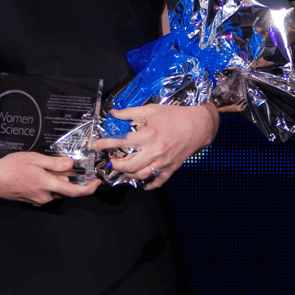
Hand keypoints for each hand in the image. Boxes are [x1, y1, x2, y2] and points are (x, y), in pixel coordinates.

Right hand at [0, 151, 100, 205]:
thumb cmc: (10, 167)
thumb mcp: (33, 159)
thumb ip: (54, 163)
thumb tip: (72, 165)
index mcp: (47, 185)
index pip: (74, 191)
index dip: (89, 188)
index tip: (97, 182)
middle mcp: (44, 196)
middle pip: (66, 191)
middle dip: (74, 181)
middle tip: (77, 168)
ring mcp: (38, 200)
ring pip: (57, 192)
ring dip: (61, 182)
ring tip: (55, 168)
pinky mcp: (32, 200)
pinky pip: (47, 193)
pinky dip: (51, 185)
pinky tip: (44, 174)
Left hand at [90, 102, 218, 188]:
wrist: (199, 126)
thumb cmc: (175, 116)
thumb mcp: (152, 110)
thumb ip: (131, 112)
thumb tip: (114, 112)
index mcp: (149, 135)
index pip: (122, 142)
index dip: (106, 144)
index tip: (96, 145)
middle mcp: (155, 151)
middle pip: (129, 165)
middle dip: (117, 164)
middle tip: (112, 160)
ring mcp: (163, 162)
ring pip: (141, 175)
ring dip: (129, 174)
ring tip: (124, 169)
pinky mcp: (171, 169)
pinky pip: (157, 182)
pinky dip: (147, 185)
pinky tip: (141, 182)